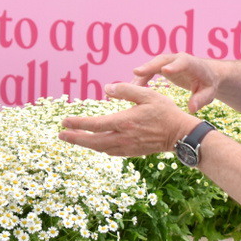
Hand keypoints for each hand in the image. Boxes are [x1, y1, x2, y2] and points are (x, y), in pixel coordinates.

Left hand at [59, 83, 197, 156]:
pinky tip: (95, 144)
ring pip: (100, 148)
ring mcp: (127, 147)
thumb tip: (107, 88)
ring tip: (72, 139)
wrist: (180, 134)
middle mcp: (123, 137)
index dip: (78, 124)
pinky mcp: (132, 152)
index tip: (64, 121)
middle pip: (93, 141)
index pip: (95, 124)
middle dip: (75, 138)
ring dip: (85, 144)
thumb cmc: (165, 111)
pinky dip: (99, 148)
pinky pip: (110, 152)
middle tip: (60, 135)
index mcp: (124, 122)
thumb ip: (127, 90)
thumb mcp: (148, 94)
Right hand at [131, 53, 219, 112]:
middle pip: (161, 60)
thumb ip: (201, 99)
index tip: (165, 70)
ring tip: (128, 87)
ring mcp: (168, 62)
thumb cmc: (208, 84)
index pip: (182, 62)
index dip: (173, 66)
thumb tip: (191, 108)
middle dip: (149, 66)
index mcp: (191, 64)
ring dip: (140, 75)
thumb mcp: (208, 92)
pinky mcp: (161, 66)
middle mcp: (177, 59)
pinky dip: (140, 78)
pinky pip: (148, 71)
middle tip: (136, 72)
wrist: (206, 74)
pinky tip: (130, 89)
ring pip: (151, 65)